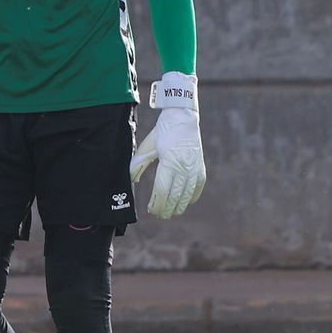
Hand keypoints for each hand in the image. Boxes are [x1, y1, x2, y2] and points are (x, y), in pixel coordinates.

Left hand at [130, 73, 205, 218]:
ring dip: (179, 206)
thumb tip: (131, 180)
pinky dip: (192, 196)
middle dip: (166, 209)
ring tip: (172, 212)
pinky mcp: (200, 166)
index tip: (151, 210)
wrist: (183, 117)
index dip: (156, 204)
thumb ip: (138, 164)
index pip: (161, 191)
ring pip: (187, 195)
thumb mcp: (148, 146)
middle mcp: (183, 167)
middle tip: (160, 215)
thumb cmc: (163, 131)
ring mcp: (194, 167)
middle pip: (174, 196)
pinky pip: (198, 187)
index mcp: (168, 162)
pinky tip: (186, 202)